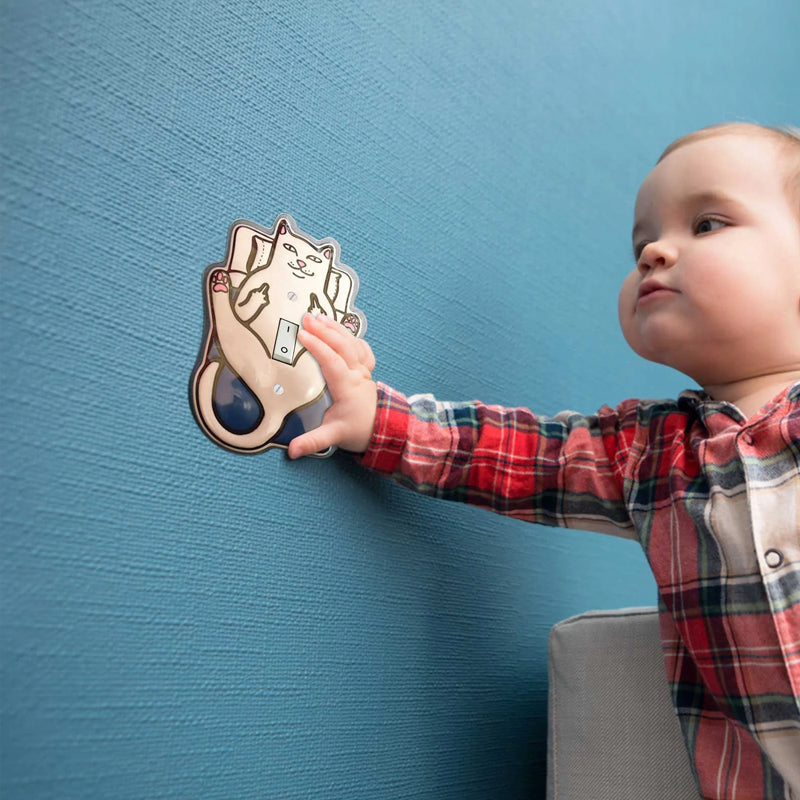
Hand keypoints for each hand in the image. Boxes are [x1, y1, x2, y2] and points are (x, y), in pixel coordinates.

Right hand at [287, 313, 377, 457]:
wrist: (382, 431)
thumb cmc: (357, 431)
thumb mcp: (333, 437)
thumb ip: (312, 441)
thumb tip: (292, 451)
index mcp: (347, 388)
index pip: (333, 362)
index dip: (318, 347)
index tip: (301, 335)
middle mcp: (357, 375)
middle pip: (343, 346)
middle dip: (324, 330)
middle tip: (306, 318)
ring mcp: (363, 370)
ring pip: (352, 343)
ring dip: (335, 328)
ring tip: (318, 316)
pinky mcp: (365, 369)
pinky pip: (360, 347)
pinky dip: (349, 335)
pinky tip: (338, 328)